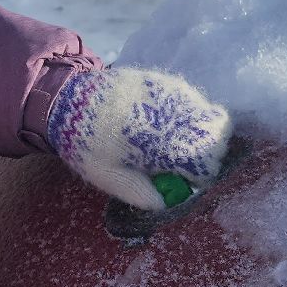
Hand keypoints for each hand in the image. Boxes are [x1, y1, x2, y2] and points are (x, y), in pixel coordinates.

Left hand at [46, 66, 232, 210]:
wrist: (68, 99)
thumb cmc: (86, 143)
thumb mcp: (109, 176)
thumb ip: (141, 194)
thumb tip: (169, 205)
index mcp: (158, 140)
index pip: (206, 163)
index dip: (200, 177)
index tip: (186, 181)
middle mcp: (172, 112)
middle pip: (218, 137)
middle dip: (209, 154)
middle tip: (186, 163)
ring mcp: (173, 92)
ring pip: (213, 116)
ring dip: (204, 134)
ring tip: (178, 144)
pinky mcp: (168, 81)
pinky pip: (197, 101)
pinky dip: (193, 115)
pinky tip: (169, 124)